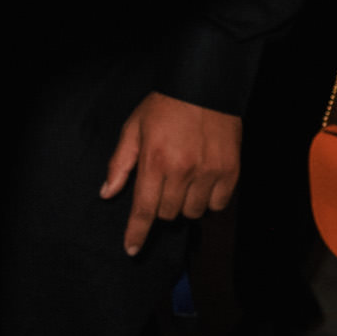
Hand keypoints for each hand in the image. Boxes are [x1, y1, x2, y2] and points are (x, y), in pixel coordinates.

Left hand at [100, 91, 241, 256]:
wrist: (204, 85)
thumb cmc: (165, 106)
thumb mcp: (134, 128)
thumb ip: (120, 164)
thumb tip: (106, 193)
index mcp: (155, 160)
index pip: (143, 209)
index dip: (136, 233)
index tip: (131, 249)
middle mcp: (182, 170)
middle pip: (166, 213)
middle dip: (159, 206)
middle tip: (162, 183)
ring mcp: (208, 172)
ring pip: (192, 212)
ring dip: (184, 203)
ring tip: (183, 180)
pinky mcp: (230, 171)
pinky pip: (217, 205)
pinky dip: (208, 200)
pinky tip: (203, 182)